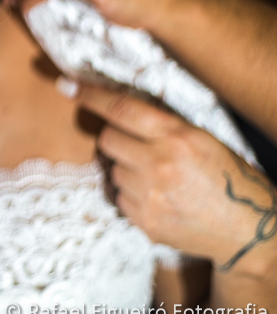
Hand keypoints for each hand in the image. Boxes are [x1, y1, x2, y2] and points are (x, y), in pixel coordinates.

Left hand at [58, 78, 276, 276]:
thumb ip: (162, 125)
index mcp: (177, 136)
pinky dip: (132, 196)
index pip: (121, 109)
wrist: (247, 228)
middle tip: (139, 148)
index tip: (67, 86)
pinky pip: (119, 197)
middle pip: (106, 140)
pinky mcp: (145, 220)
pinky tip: (158, 198)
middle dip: (116, 140)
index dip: (90, 95)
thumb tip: (118, 111)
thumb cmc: (225, 177)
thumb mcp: (201, 139)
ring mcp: (150, 194)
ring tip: (159, 179)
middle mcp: (160, 163)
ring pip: (112, 170)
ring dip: (127, 170)